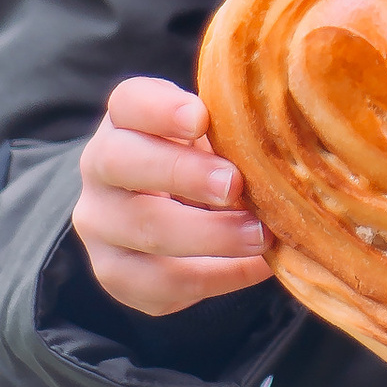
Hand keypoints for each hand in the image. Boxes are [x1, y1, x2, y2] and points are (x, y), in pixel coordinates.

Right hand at [74, 76, 271, 317]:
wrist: (161, 213)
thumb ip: (232, 129)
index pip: (128, 102)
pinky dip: (215, 278)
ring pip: (143, 230)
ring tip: (261, 236)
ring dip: (209, 235)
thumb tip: (287, 139)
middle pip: (122, 163)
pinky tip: (257, 268)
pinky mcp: (114, 273)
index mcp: (124, 120)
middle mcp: (99, 168)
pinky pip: (159, 284)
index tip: (201, 118)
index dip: (161, 109)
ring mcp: (100, 224)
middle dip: (184, 174)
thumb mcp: (211, 136)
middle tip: (236, 184)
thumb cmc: (201, 162)